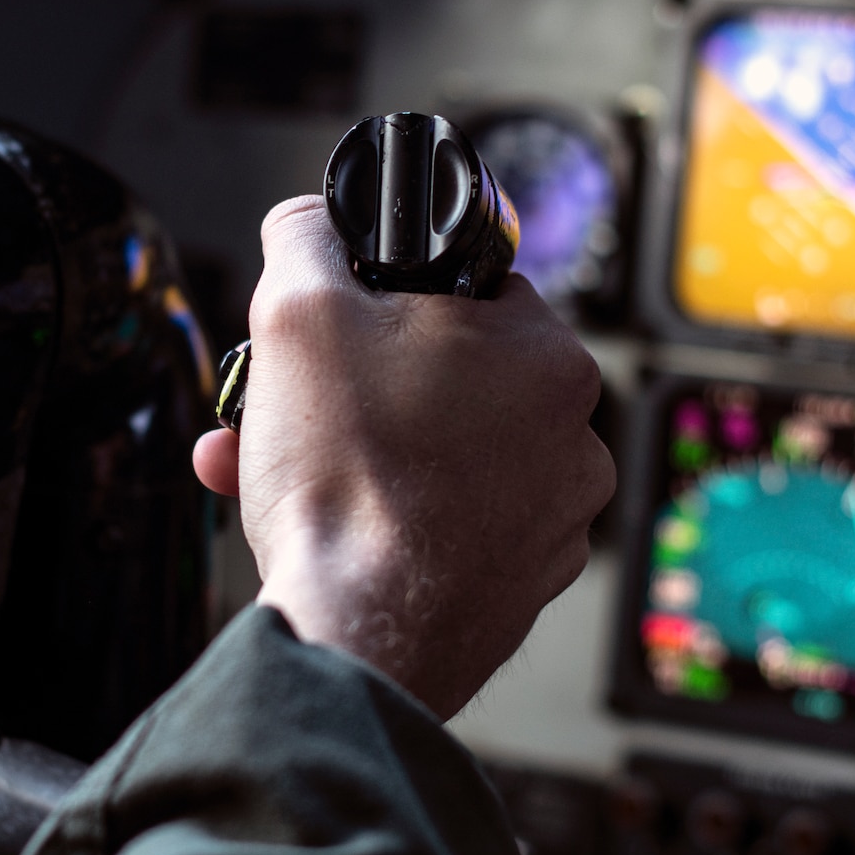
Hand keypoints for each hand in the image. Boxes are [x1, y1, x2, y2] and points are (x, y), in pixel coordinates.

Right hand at [193, 196, 612, 718]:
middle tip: (287, 408)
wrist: (358, 635)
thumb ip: (305, 238)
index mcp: (547, 357)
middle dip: (350, 390)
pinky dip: (386, 520)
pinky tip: (325, 527)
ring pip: (439, 458)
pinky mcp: (517, 588)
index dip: (382, 304)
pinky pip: (447, 528)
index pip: (469, 293)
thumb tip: (310, 220)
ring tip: (281, 473)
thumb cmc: (347, 480)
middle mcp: (574, 440)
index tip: (337, 333)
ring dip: (358, 455)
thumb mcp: (298, 310)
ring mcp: (553, 522)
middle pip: (444, 381)